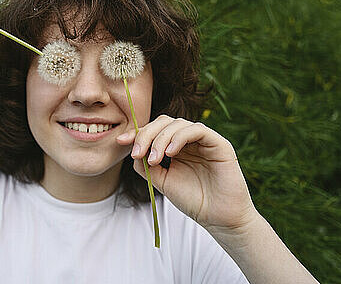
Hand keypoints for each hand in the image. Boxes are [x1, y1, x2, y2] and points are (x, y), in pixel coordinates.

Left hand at [116, 115, 256, 231]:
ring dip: (160, 138)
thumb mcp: (162, 181)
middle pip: (164, 122)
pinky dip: (179, 137)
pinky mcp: (219, 143)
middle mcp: (189, 140)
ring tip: (154, 159)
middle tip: (137, 153)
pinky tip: (170, 153)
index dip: (137, 133)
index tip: (122, 142)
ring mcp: (204, 140)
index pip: (155, 131)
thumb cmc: (193, 200)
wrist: (218, 218)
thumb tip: (133, 151)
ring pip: (178, 124)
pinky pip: (197, 130)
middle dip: (146, 134)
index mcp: (176, 147)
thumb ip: (146, 166)